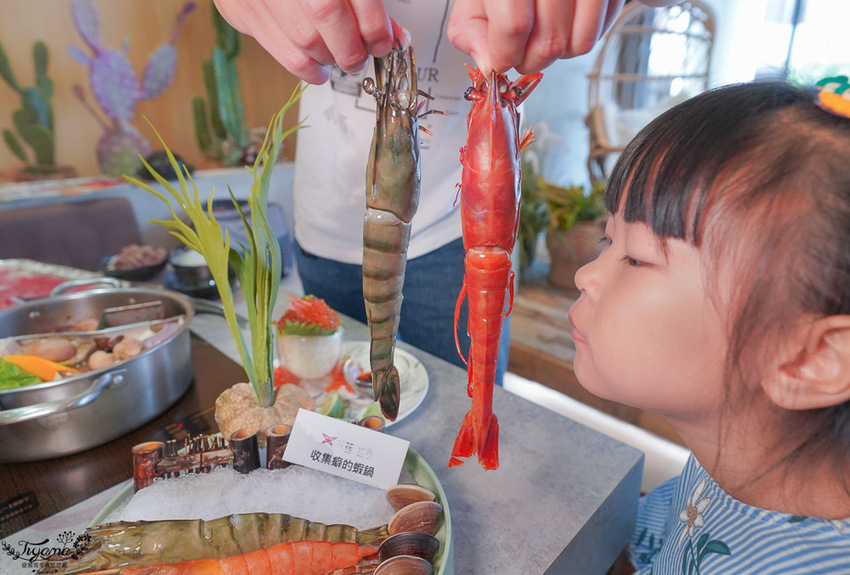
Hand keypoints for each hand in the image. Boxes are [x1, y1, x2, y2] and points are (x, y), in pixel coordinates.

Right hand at [213, 0, 402, 84]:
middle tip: (358, 55)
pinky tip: (317, 67)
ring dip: (330, 60)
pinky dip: (306, 69)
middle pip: (328, 18)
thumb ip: (364, 0)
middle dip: (351, 48)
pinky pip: (281, 54)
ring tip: (336, 57)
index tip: (382, 42)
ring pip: (306, 44)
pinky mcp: (238, 9)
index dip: (376, 29)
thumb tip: (390, 35)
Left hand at [447, 0, 678, 74]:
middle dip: (529, 61)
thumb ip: (471, 29)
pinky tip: (562, 25)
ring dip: (555, 54)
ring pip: (577, 45)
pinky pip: (597, 35)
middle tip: (519, 51)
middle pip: (548, 42)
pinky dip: (577, 41)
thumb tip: (487, 63)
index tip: (501, 59)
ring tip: (541, 35)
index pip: (514, 25)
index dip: (505, 55)